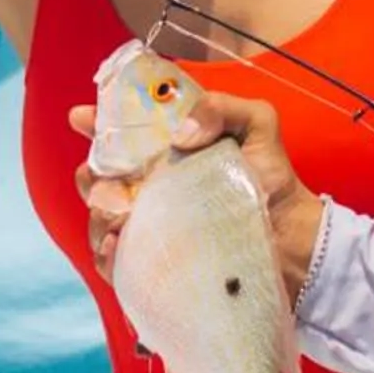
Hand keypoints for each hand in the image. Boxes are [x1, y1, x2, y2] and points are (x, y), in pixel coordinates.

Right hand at [70, 90, 327, 307]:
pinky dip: (107, 255)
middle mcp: (149, 187)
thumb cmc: (270, 178)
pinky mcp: (155, 264)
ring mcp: (149, 226)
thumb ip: (222, 108)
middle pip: (97, 178)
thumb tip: (181, 132)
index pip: (119, 133)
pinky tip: (118, 245)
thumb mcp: (256, 125)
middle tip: (107, 178)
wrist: (291, 237)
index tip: (82, 118)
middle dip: (90, 175)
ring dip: (99, 214)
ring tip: (121, 215)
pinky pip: (115, 262)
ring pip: (100, 219)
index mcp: (165, 150)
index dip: (95, 123)